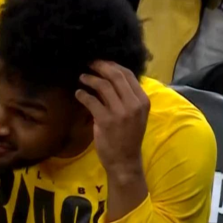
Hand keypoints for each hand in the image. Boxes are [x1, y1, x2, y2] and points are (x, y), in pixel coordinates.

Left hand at [75, 61, 150, 177]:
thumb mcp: (136, 115)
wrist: (125, 160)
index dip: (113, 65)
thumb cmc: (129, 136)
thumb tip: (111, 77)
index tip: (101, 63)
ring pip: (103, 86)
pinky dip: (83, 94)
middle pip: (116, 76)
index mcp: (143, 101)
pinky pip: (91, 101)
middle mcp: (134, 104)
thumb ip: (128, 97)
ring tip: (82, 77)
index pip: (128, 75)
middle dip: (101, 66)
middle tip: (89, 64)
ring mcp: (121, 112)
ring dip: (90, 79)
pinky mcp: (106, 120)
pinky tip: (78, 94)